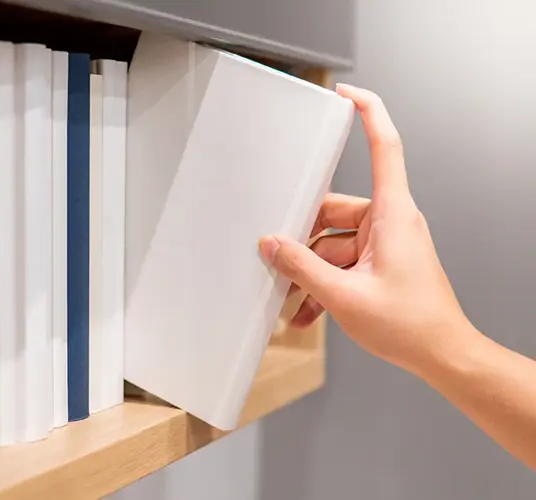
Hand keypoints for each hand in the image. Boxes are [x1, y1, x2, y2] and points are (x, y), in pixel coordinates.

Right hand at [259, 83, 475, 373]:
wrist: (443, 356)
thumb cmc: (412, 325)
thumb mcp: (344, 296)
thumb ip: (302, 267)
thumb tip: (272, 244)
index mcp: (392, 214)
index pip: (384, 147)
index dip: (366, 112)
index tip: (344, 92)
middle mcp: (391, 222)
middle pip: (335, 209)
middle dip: (304, 237)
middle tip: (278, 255)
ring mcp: (387, 243)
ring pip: (335, 242)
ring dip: (312, 270)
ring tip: (294, 298)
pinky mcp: (382, 263)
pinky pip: (345, 262)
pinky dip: (325, 284)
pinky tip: (308, 310)